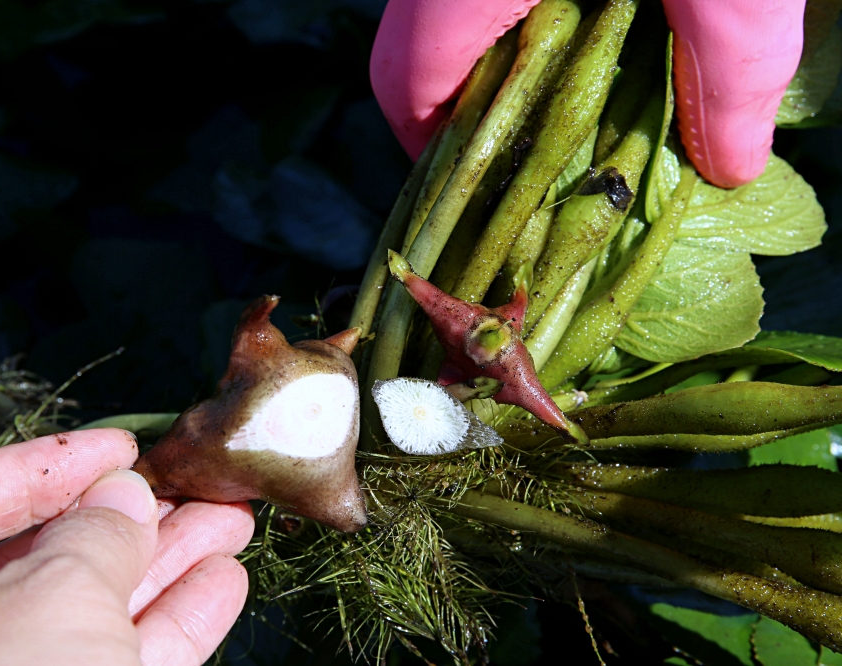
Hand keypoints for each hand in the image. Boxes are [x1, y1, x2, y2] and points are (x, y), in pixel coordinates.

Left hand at [0, 428, 254, 665]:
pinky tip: (219, 587)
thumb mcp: (50, 604)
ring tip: (230, 529)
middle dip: (121, 522)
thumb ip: (94, 536)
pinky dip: (160, 632)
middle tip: (195, 490)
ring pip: (70, 620)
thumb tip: (123, 497)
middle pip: (21, 560)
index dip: (40, 465)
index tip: (122, 447)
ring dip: (158, 573)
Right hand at [370, 0, 804, 186]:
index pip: (406, 83)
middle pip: (413, 50)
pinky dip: (521, 10)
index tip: (478, 190)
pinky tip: (590, 20)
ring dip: (493, 60)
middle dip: (461, 113)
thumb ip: (731, 75)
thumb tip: (731, 169)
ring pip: (445, 10)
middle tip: (525, 152)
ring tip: (562, 97)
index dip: (430, 148)